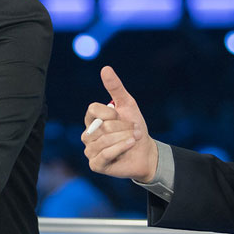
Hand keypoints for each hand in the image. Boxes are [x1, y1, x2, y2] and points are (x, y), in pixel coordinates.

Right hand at [81, 66, 157, 182]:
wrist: (146, 152)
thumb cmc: (135, 128)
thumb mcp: (128, 105)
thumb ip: (115, 88)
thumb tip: (105, 68)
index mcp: (92, 120)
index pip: (92, 109)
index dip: (110, 112)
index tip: (121, 115)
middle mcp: (87, 135)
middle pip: (102, 126)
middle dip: (123, 128)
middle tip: (133, 131)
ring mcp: (90, 150)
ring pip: (103, 140)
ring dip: (124, 138)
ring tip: (133, 139)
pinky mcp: (95, 165)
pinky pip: (105, 154)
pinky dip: (120, 149)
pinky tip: (130, 146)